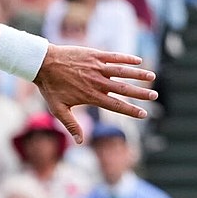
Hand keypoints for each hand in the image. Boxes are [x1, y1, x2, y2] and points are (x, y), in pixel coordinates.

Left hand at [32, 45, 157, 142]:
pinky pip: (114, 56)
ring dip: (138, 74)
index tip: (144, 114)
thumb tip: (80, 142)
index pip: (116, 105)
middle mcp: (97, 82)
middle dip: (140, 93)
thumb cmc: (49, 88)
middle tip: (154, 97)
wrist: (42, 63)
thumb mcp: (58, 109)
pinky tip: (138, 61)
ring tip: (152, 77)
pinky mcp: (94, 55)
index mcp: (91, 96)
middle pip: (124, 89)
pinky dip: (126, 58)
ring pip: (122, 71)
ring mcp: (97, 67)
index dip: (131, 110)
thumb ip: (71, 125)